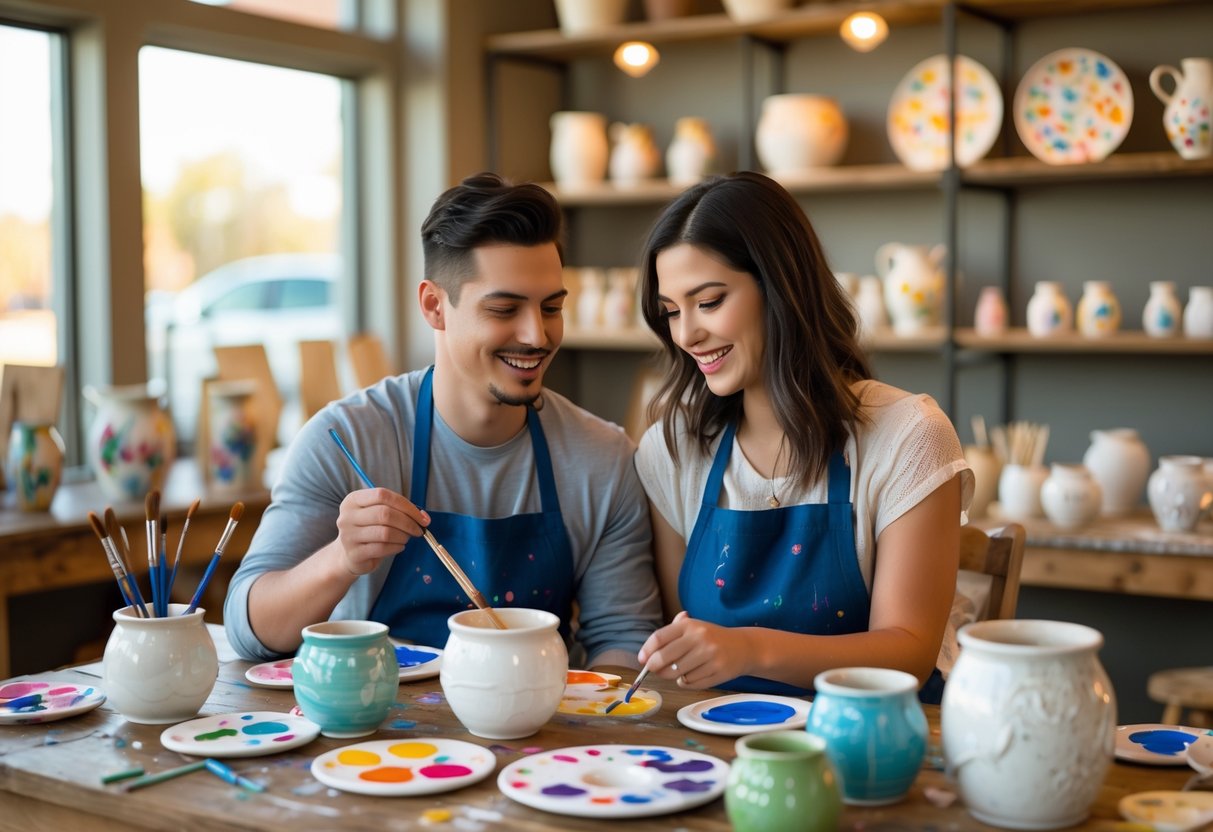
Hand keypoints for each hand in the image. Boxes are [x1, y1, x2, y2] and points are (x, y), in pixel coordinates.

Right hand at [334, 487, 429, 575]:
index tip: (421, 516)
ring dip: (403, 536)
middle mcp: (347, 516)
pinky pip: (382, 548)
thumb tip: (423, 517)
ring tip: (406, 537)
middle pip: (385, 514)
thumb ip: (398, 510)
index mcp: (353, 500)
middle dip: (408, 522)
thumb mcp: (377, 513)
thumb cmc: (369, 529)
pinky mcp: (354, 553)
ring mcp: (348, 535)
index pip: (382, 495)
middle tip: (419, 530)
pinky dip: (397, 547)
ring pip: (385, 533)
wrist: (349, 555)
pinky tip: (399, 546)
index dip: (406, 505)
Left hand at [636, 611, 752, 689]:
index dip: (647, 650)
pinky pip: (690, 683)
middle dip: (655, 667)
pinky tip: (692, 675)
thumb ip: (670, 635)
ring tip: (679, 670)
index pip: (659, 637)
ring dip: (672, 676)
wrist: (743, 647)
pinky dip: (686, 682)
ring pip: (676, 674)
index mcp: (690, 625)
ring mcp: (710, 656)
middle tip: (655, 669)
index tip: (642, 660)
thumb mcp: (694, 628)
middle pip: (664, 658)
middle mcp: (700, 639)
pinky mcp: (717, 672)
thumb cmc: (711, 638)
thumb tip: (646, 654)